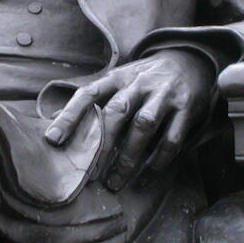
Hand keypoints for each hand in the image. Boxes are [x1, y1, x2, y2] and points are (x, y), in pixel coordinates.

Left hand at [45, 50, 214, 191]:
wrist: (191, 60)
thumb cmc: (145, 78)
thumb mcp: (120, 79)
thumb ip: (95, 99)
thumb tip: (55, 122)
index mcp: (118, 76)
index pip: (88, 93)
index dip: (69, 115)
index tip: (53, 140)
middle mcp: (139, 83)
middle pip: (117, 112)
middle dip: (102, 145)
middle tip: (89, 175)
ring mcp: (164, 95)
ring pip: (143, 126)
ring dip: (128, 157)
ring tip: (115, 182)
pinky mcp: (186, 109)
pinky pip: (171, 139)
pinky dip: (157, 162)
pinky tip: (145, 179)